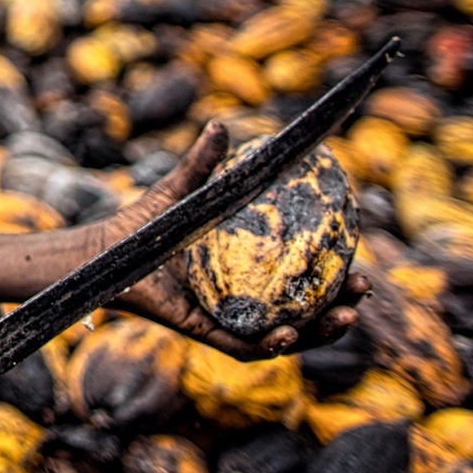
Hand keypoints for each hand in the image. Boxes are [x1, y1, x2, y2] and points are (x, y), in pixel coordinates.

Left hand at [102, 121, 370, 359]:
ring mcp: (228, 320)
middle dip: (342, 306)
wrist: (107, 251)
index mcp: (252, 272)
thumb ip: (202, 164)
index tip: (364, 262)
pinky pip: (243, 346)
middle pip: (308, 311)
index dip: (338, 274)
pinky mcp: (204, 333)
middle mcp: (247, 301)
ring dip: (319, 332)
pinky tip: (287, 336)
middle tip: (363, 288)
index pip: (305, 278)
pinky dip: (268, 344)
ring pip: (287, 336)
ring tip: (344, 316)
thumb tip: (219, 125)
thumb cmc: (148, 222)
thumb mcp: (182, 190)